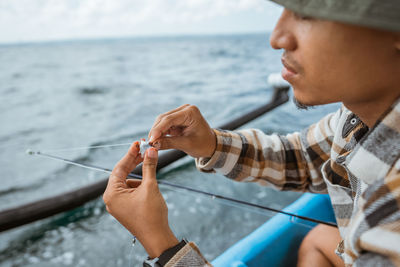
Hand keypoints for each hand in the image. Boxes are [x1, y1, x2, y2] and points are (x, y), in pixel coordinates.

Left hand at [103, 142, 178, 257]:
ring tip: (150, 168)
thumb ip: (149, 167)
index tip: (138, 144)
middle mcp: (111, 199)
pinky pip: (130, 191)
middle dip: (134, 163)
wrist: (157, 237)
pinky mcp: (125, 209)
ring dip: (139, 174)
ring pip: (127, 182)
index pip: (119, 168)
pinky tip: (149, 185)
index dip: (130, 154)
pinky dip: (139, 185)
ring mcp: (117, 205)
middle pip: (121, 174)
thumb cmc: (151, 214)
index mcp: (112, 194)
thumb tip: (150, 151)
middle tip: (144, 150)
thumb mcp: (150, 186)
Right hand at [148, 104, 215, 157]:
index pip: (169, 119)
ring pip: (162, 121)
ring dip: (157, 132)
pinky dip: (160, 133)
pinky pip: (165, 125)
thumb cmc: (203, 144)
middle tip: (149, 143)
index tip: (150, 140)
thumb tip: (153, 144)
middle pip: (164, 118)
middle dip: (156, 131)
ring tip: (152, 143)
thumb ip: (169, 143)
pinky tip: (156, 140)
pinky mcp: (177, 119)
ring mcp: (180, 113)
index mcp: (190, 112)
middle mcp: (185, 109)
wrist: (211, 145)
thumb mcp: (187, 144)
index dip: (158, 130)